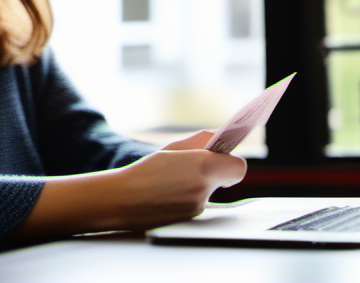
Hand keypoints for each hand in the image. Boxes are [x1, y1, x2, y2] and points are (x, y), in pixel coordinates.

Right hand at [15, 132, 245, 237]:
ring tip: (171, 179)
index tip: (222, 155)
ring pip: (211, 191)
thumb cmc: (144, 172)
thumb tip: (218, 139)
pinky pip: (198, 203)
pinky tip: (168, 192)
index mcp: (203, 168)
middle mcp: (204, 190)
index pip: (238, 166)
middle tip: (194, 165)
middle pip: (226, 178)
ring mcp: (198, 208)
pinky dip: (188, 197)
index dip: (230, 160)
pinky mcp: (191, 220)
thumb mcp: (172, 148)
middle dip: (214, 171)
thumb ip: (200, 141)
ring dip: (199, 184)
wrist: (121, 201)